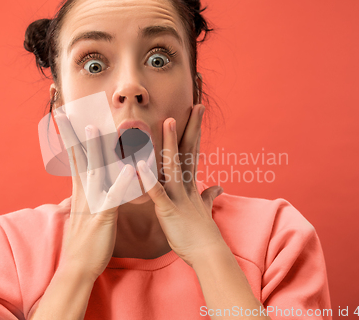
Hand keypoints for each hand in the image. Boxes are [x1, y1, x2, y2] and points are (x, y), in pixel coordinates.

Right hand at [53, 110, 133, 280]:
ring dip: (93, 149)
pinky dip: (119, 184)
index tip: (64, 116)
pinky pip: (112, 198)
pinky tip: (128, 171)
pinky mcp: (103, 217)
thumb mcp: (85, 211)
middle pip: (77, 157)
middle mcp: (83, 192)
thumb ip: (87, 193)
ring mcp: (91, 203)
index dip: (70, 136)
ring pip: (92, 171)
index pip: (74, 156)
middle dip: (71, 133)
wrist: (77, 268)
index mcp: (81, 190)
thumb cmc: (86, 240)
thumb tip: (86, 182)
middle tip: (63, 110)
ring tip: (93, 127)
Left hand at [136, 104, 226, 267]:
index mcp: (191, 183)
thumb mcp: (204, 208)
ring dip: (170, 144)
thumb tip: (219, 186)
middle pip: (189, 151)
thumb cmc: (202, 232)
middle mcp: (186, 185)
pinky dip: (149, 180)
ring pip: (173, 165)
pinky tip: (139, 165)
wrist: (207, 253)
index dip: (195, 131)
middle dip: (191, 128)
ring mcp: (178, 196)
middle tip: (196, 105)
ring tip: (169, 122)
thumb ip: (208, 194)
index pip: (193, 151)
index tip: (197, 112)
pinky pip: (157, 193)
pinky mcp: (168, 209)